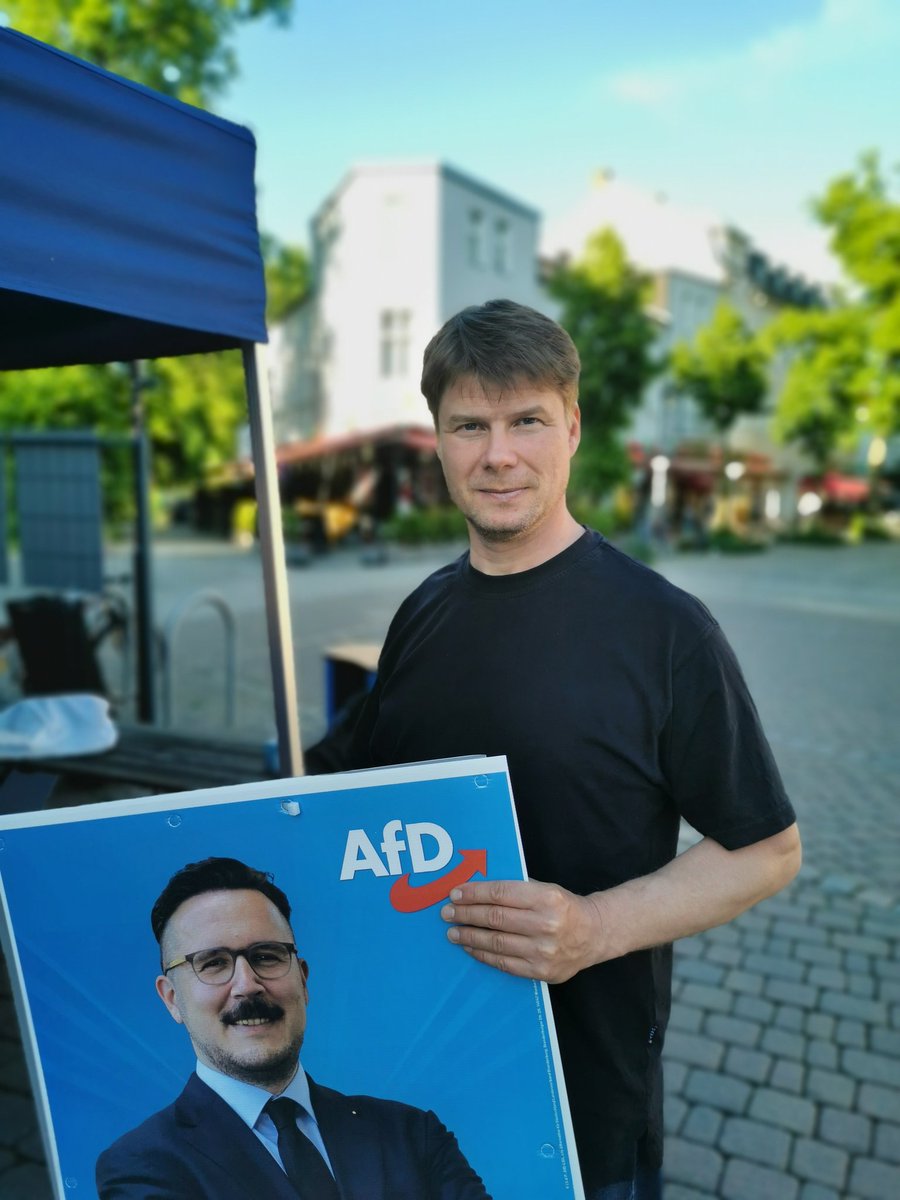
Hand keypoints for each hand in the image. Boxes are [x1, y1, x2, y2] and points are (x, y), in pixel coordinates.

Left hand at [440, 878, 604, 982]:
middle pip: (494, 919)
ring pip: (496, 943)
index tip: (455, 893)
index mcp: (546, 898)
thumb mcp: (545, 889)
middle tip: (446, 912)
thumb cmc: (564, 907)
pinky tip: (470, 947)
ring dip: (469, 936)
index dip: (474, 894)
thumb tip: (475, 891)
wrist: (594, 934)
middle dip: (466, 914)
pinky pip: (503, 963)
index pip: (500, 894)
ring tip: (452, 931)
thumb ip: (515, 891)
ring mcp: (542, 951)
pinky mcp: (540, 971)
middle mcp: (545, 925)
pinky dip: (483, 954)